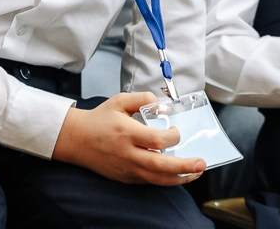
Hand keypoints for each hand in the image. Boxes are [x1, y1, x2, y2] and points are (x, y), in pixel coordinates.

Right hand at [52, 92, 206, 185]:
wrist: (77, 139)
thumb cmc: (100, 119)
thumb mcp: (119, 101)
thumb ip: (142, 98)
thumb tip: (163, 104)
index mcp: (127, 133)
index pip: (156, 140)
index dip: (172, 136)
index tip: (176, 130)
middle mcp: (128, 154)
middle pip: (160, 165)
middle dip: (184, 166)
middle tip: (202, 163)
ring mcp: (127, 169)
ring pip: (157, 179)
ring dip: (179, 178)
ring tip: (196, 173)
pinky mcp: (125, 177)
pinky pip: (149, 181)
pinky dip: (165, 180)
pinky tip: (178, 175)